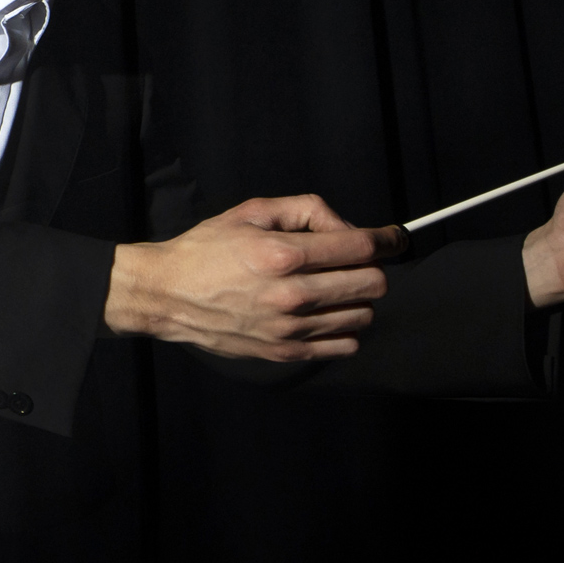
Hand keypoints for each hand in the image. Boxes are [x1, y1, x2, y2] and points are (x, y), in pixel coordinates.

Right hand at [106, 195, 401, 360]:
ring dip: (357, 298)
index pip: (359, 248)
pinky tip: (327, 314)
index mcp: (282, 254)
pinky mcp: (285, 352)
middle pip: (371, 284)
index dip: (387, 239)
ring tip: (335, 288)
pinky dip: (346, 328)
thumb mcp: (250, 212)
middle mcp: (291, 294)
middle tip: (353, 262)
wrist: (168, 295)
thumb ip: (304, 209)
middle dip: (371, 268)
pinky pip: (344, 345)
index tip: (395, 238)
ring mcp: (290, 329)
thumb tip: (345, 228)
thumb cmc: (207, 248)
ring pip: (362, 315)